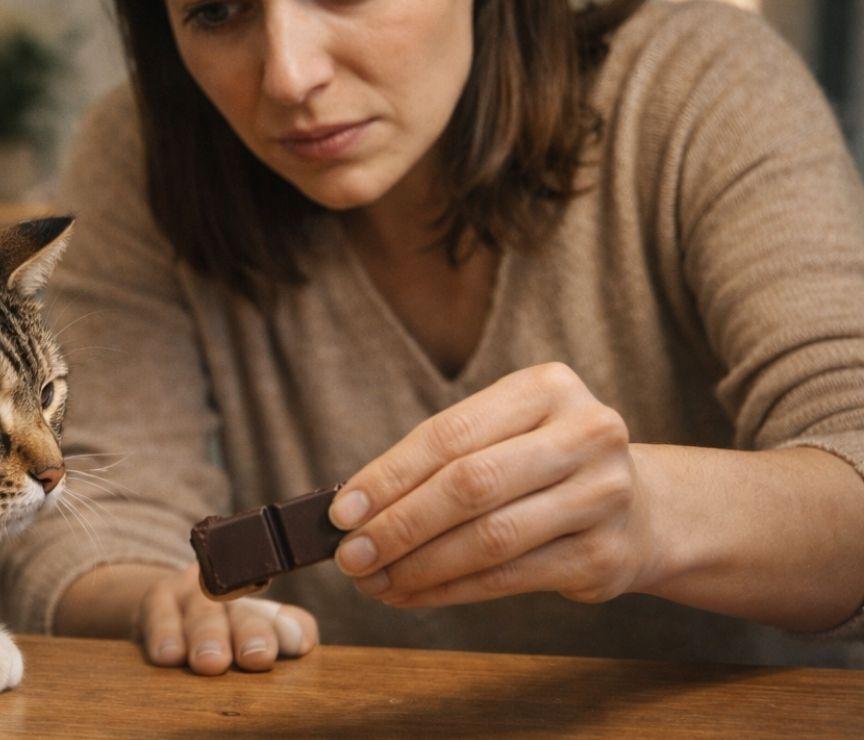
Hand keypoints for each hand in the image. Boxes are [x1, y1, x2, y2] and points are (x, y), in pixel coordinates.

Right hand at [134, 564, 318, 674]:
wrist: (166, 611)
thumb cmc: (222, 633)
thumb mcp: (255, 637)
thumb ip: (285, 635)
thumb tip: (302, 641)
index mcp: (264, 607)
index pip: (284, 618)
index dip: (288, 629)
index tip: (297, 646)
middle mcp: (230, 592)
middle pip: (242, 611)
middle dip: (249, 633)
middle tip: (257, 657)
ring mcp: (191, 592)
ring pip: (201, 611)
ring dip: (206, 636)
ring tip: (210, 662)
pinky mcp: (156, 599)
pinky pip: (158, 614)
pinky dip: (162, 635)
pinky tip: (165, 655)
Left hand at [330, 362, 663, 607]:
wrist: (641, 506)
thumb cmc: (542, 464)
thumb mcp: (503, 435)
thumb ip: (439, 461)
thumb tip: (354, 508)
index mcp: (547, 388)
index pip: (450, 435)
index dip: (389, 476)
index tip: (342, 512)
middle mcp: (586, 434)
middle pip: (470, 485)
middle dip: (398, 526)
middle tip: (351, 556)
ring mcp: (603, 495)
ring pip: (490, 538)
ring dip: (419, 566)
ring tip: (374, 581)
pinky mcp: (605, 555)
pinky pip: (509, 578)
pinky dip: (450, 590)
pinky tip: (412, 594)